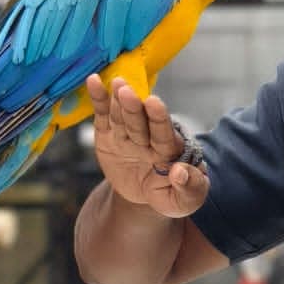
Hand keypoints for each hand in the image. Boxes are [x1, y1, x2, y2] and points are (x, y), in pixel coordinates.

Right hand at [86, 75, 210, 218]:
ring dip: (117, 99)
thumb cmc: (170, 195)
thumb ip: (190, 189)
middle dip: (134, 107)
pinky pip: (103, 114)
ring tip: (115, 83)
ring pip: (121, 116)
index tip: (154, 103)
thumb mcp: (184, 202)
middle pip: (140, 122)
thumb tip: (179, 173)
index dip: (159, 118)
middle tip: (127, 91)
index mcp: (169, 151)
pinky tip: (93, 81)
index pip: (164, 133)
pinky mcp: (107, 133)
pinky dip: (98, 98)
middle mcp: (148, 137)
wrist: (144, 193)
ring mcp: (127, 134)